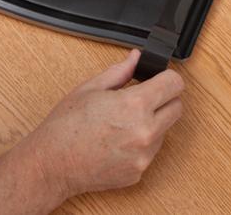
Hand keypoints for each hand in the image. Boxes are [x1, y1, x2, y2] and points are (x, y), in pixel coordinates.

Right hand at [27, 50, 184, 197]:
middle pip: (177, 108)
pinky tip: (116, 141)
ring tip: (121, 122)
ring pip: (165, 131)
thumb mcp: (91, 88)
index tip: (160, 78)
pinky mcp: (139, 172)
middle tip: (141, 98)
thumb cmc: (66, 125)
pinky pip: (150, 151)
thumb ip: (120, 71)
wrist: (53, 163)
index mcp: (135, 105)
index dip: (167, 77)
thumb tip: (136, 58)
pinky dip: (140, 144)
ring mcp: (144, 155)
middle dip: (164, 99)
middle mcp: (145, 131)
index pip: (174, 84)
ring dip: (152, 123)